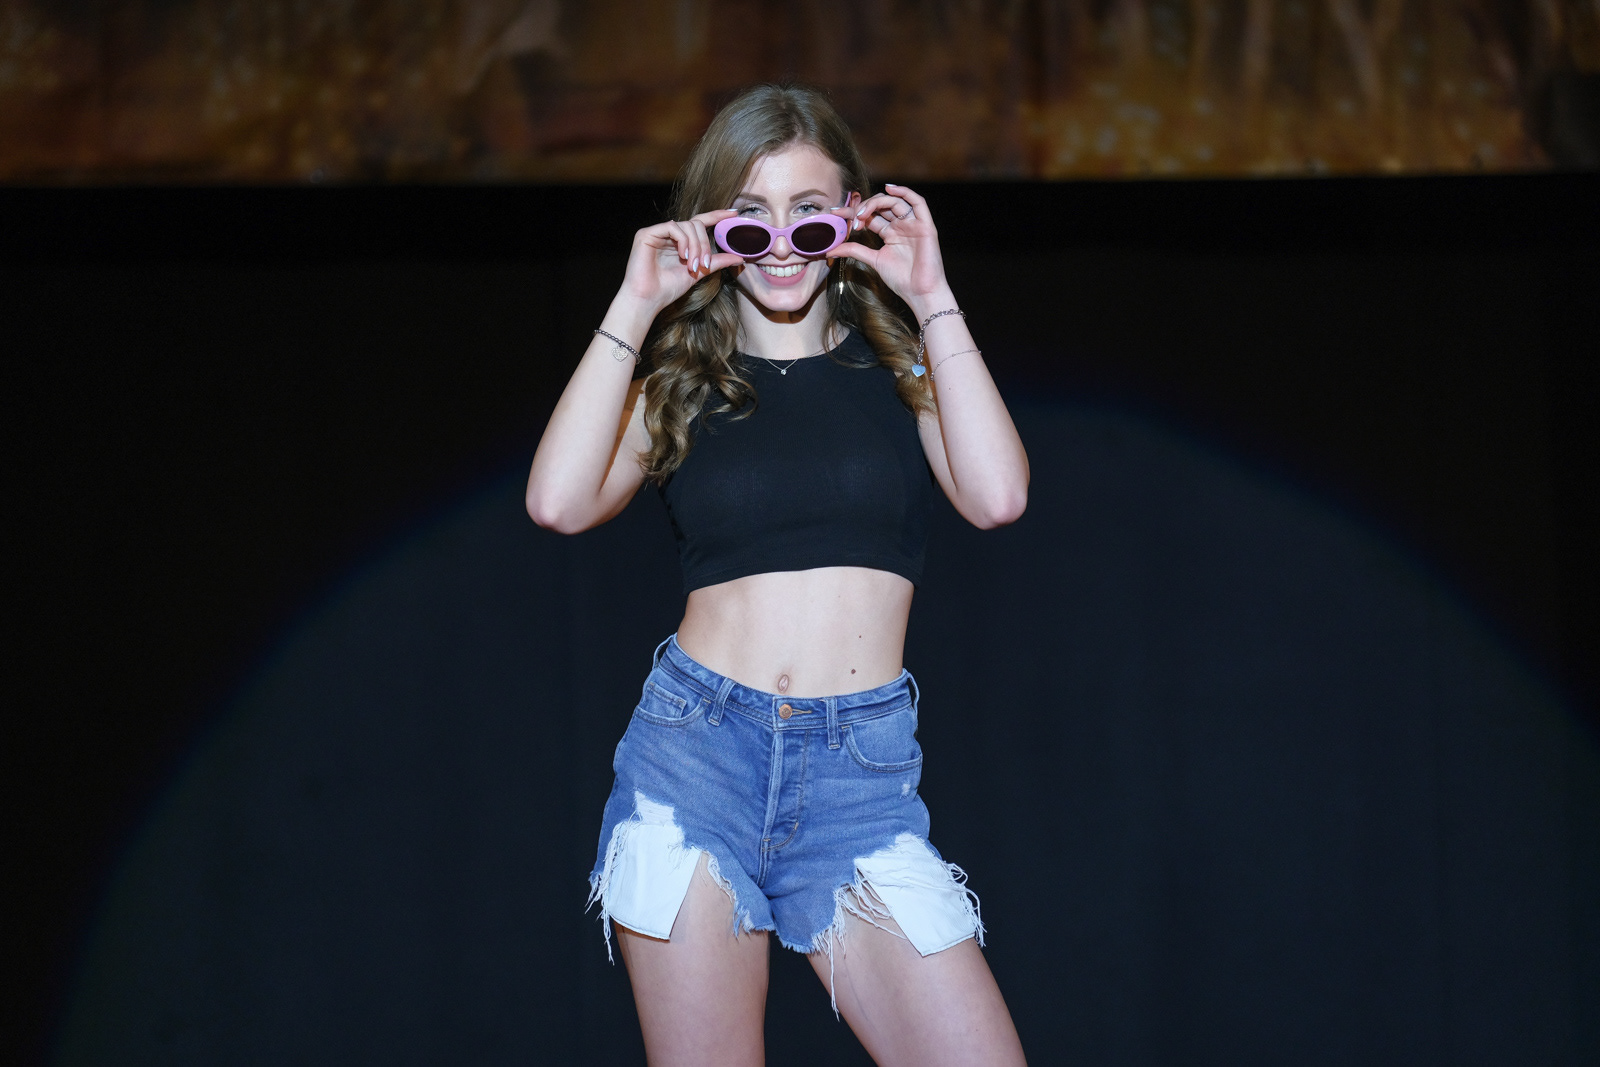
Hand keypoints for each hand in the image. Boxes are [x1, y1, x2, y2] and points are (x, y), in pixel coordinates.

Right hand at [618, 208, 747, 314]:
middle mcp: (668, 234)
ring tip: (693, 266)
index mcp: (679, 241)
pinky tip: (683, 256)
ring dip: (696, 246)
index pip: (699, 222)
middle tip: (704, 264)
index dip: (716, 216)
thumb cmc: (668, 288)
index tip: (734, 213)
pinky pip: (673, 227)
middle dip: (704, 244)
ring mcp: (657, 232)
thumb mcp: (699, 272)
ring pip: (687, 225)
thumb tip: (739, 257)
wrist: (648, 300)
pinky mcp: (647, 233)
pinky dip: (683, 241)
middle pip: (696, 224)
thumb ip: (716, 262)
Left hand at [826, 184, 949, 313]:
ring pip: (895, 201)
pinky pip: (918, 202)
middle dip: (862, 208)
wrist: (920, 293)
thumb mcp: (873, 260)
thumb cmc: (902, 279)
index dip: (854, 212)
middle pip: (881, 206)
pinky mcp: (925, 225)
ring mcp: (913, 224)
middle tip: (850, 218)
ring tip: (862, 214)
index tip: (836, 213)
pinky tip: (889, 188)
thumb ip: (855, 251)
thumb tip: (831, 249)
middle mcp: (901, 226)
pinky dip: (905, 192)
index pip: (871, 216)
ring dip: (875, 203)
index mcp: (890, 233)